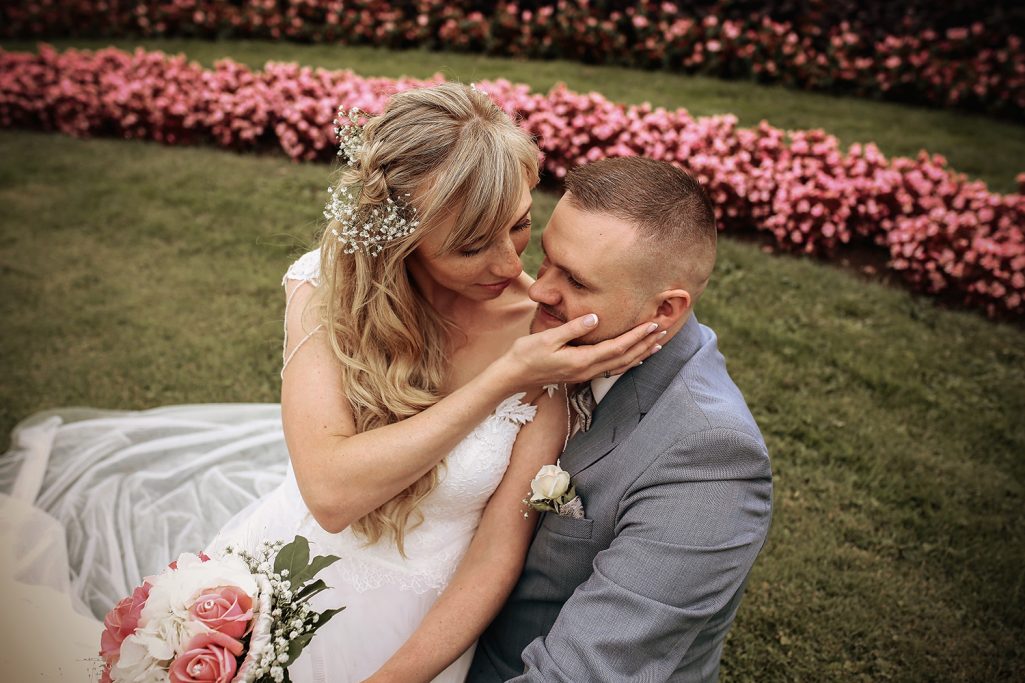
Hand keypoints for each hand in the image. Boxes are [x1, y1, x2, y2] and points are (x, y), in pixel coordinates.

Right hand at [497, 313, 663, 386]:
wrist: (513, 376)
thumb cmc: (526, 354)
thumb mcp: (547, 337)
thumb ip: (572, 328)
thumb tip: (595, 318)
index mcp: (581, 360)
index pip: (616, 347)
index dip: (636, 336)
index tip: (651, 324)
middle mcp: (586, 370)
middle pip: (623, 358)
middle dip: (644, 344)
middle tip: (663, 330)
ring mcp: (584, 374)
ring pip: (619, 365)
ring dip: (639, 354)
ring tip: (656, 344)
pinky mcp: (580, 374)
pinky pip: (610, 369)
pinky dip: (626, 362)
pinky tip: (634, 358)